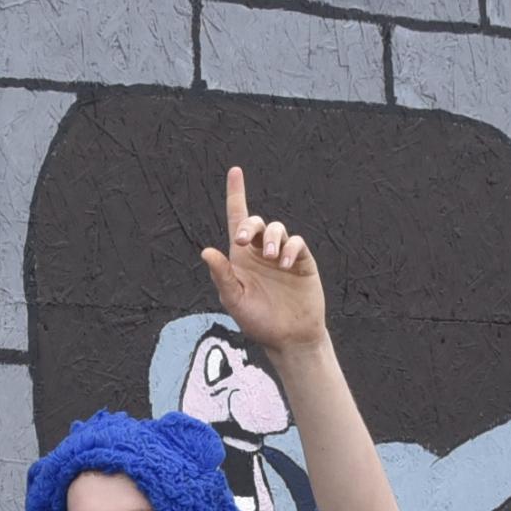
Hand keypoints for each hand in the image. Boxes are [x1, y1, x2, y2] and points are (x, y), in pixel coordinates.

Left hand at [196, 167, 325, 353]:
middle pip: (256, 222)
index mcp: (241, 258)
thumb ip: (222, 276)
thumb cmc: (258, 321)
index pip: (237, 219)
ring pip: (278, 229)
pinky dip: (291, 248)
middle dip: (251, 224)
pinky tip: (285, 264)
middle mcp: (261, 252)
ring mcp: (283, 256)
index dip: (236, 194)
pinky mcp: (303, 262)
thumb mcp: (234, 300)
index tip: (235, 171)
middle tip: (245, 240)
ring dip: (273, 238)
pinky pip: (297, 243)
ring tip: (272, 257)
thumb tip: (207, 251)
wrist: (289, 338)